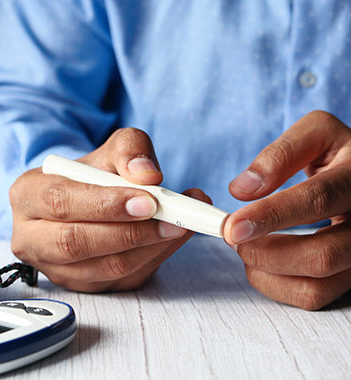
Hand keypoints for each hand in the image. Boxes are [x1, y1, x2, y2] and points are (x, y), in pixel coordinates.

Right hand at [10, 128, 209, 291]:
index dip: (105, 204)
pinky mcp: (82, 286)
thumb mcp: (109, 149)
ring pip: (102, 268)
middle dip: (129, 233)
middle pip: (74, 243)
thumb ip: (129, 150)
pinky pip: (121, 279)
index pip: (61, 202)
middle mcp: (31, 237)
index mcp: (27, 195)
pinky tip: (173, 238)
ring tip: (182, 224)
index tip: (148, 201)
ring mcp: (54, 268)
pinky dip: (154, 259)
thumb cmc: (92, 174)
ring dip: (149, 248)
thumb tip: (147, 175)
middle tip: (172, 218)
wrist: (86, 200)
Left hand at [224, 111, 350, 309]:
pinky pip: (314, 296)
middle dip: (264, 252)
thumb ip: (280, 154)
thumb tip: (242, 189)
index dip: (270, 215)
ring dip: (266, 270)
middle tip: (232, 235)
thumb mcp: (316, 134)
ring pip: (317, 285)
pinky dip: (276, 285)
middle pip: (322, 255)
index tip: (233, 226)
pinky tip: (261, 261)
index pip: (317, 200)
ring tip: (244, 246)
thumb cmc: (338, 153)